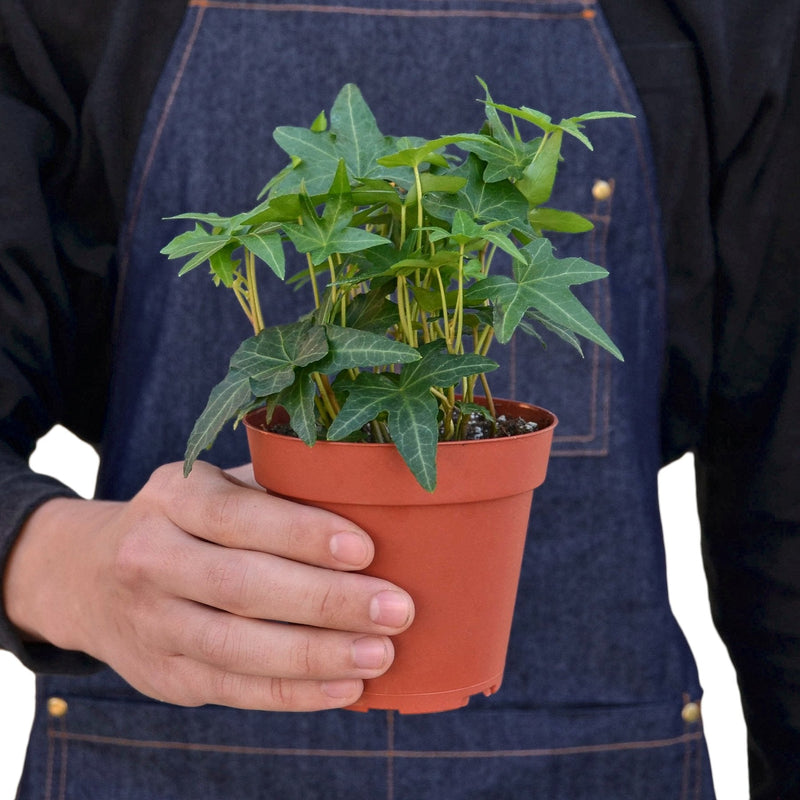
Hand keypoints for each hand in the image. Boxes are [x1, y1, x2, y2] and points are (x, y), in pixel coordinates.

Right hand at [3, 461, 413, 710]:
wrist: (92, 577)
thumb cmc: (190, 522)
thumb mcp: (218, 488)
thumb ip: (279, 494)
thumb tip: (376, 509)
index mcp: (173, 497)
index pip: (238, 515)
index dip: (302, 535)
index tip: (366, 550)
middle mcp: (150, 557)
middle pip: (241, 585)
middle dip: (325, 601)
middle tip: (395, 609)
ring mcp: (151, 623)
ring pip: (238, 647)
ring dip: (317, 655)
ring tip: (380, 654)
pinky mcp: (164, 676)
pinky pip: (234, 689)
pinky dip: (294, 693)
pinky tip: (346, 686)